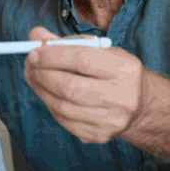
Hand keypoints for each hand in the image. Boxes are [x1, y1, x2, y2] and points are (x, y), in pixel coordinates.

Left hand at [23, 27, 146, 143]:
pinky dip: (51, 105)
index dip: (53, 56)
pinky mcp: (101, 135)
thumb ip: (67, 43)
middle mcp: (123, 97)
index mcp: (126, 69)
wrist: (140, 104)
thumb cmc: (115, 72)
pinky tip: (47, 94)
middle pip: (71, 87)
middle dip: (43, 75)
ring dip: (42, 90)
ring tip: (33, 77)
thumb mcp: (100, 51)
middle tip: (29, 66)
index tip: (34, 52)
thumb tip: (35, 34)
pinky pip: (65, 121)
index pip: (84, 60)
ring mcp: (112, 120)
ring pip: (64, 107)